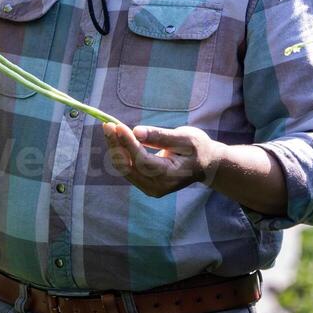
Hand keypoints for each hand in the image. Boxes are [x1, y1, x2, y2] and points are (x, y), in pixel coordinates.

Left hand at [100, 121, 219, 197]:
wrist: (205, 165)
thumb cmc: (198, 148)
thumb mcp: (185, 138)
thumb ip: (161, 136)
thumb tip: (136, 132)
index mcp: (170, 175)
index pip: (142, 161)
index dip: (128, 143)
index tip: (117, 125)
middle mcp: (158, 187)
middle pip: (128, 167)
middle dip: (115, 145)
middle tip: (107, 124)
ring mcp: (150, 189)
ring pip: (124, 168)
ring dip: (114, 148)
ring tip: (109, 128)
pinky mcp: (145, 185)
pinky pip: (127, 169)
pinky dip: (120, 153)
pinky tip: (116, 138)